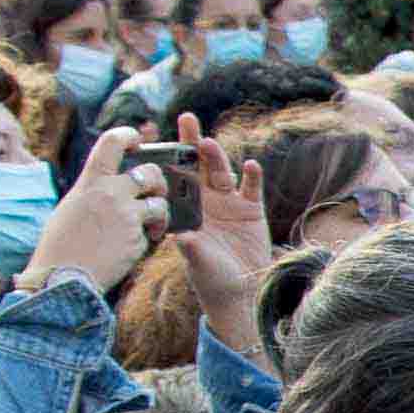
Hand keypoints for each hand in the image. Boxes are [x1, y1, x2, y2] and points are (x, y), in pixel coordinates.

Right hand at [23, 125, 155, 294]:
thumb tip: (111, 182)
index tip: (137, 139)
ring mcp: (127, 216)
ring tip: (151, 224)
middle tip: (155, 190)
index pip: (113, 142)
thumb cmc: (60, 245)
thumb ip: (94, 191)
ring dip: (159, 213)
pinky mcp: (137, 240)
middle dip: (158, 181)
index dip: (128, 136)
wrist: (62, 279)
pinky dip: (146, 239)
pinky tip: (132, 248)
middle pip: (151, 172)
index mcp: (91, 181)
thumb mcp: (72, 206)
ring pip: (159, 203)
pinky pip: (150, 233)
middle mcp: (111, 193)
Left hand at [170, 132, 270, 346]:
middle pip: (199, 166)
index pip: (177, 178)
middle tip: (185, 119)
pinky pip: (252, 188)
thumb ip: (190, 246)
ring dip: (217, 157)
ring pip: (223, 172)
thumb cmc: (210, 278)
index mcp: (187, 210)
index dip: (171, 158)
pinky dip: (252, 177)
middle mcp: (206, 202)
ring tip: (209, 143)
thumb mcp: (196, 262)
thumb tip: (178, 235)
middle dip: (192, 143)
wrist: (240, 293)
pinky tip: (250, 166)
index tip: (161, 140)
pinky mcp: (252, 210)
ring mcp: (230, 203)